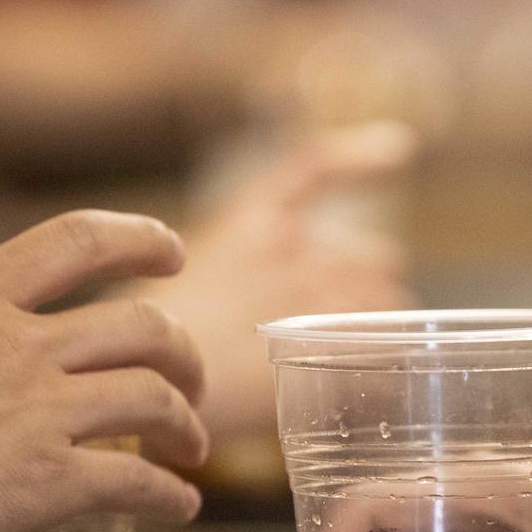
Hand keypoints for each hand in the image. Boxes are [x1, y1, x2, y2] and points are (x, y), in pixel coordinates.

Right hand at [0, 210, 208, 531]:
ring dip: (187, 424)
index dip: (142, 239)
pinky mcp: (51, 481)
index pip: (80, 239)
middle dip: (184, 353)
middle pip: (145, 326)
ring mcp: (43, 408)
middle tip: (189, 382)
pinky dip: (169, 496)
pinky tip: (181, 509)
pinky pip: (138, 483)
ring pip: (157, 399)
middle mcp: (20, 341)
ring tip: (191, 450)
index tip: (174, 254)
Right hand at [128, 121, 415, 438]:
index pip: (317, 169)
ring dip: (381, 331)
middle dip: (371, 287)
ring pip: (385, 306)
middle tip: (355, 323)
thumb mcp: (180, 290)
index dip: (362, 158)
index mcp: (247, 223)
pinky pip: (381, 353)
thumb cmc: (136, 345)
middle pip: (372, 259)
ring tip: (357, 364)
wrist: (130, 383)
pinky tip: (386, 382)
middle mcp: (290, 251)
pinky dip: (383, 370)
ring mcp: (312, 297)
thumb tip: (276, 309)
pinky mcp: (324, 351)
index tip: (401, 148)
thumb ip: (238, 283)